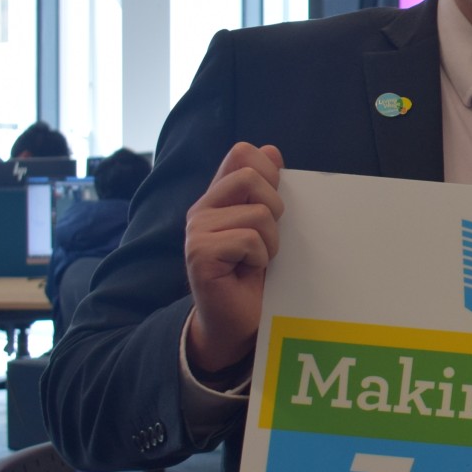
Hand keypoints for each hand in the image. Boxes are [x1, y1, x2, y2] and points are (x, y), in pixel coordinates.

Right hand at [184, 142, 284, 373]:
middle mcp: (202, 209)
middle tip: (268, 240)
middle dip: (275, 210)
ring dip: (270, 241)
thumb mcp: (268, 227)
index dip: (268, 170)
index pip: (241, 154)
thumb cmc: (255, 275)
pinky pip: (248, 239)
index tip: (275, 202)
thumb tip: (270, 149)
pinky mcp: (199, 252)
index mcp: (219, 197)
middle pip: (250, 177)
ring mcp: (196, 230)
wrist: (238, 322)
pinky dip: (260, 258)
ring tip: (257, 260)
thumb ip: (266, 190)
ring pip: (257, 213)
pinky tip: (247, 272)